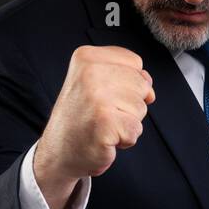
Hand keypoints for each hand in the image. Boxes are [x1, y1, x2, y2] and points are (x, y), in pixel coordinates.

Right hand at [33, 45, 154, 208]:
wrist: (59, 152)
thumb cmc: (82, 118)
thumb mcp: (98, 83)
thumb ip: (126, 75)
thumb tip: (149, 87)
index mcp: (86, 57)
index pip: (135, 62)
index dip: (128, 83)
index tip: (104, 94)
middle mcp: (90, 73)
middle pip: (142, 84)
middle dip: (130, 104)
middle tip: (103, 113)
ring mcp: (97, 98)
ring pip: (141, 107)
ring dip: (128, 122)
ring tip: (104, 124)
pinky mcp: (105, 122)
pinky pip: (136, 129)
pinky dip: (125, 139)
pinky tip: (105, 138)